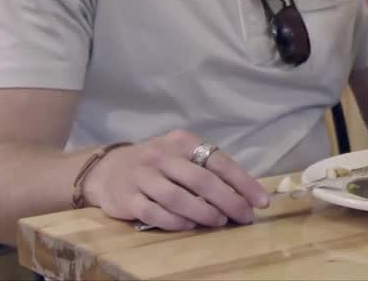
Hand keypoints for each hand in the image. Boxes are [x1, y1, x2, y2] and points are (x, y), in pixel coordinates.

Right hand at [81, 130, 268, 231]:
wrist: (107, 170)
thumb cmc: (155, 165)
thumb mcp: (180, 155)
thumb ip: (206, 169)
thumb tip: (243, 193)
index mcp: (181, 142)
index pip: (219, 161)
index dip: (243, 183)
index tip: (260, 201)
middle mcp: (161, 156)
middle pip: (201, 180)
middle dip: (229, 200)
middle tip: (244, 216)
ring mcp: (143, 177)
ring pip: (178, 197)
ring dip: (204, 212)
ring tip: (220, 222)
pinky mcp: (127, 198)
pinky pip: (155, 213)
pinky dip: (175, 221)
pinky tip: (189, 226)